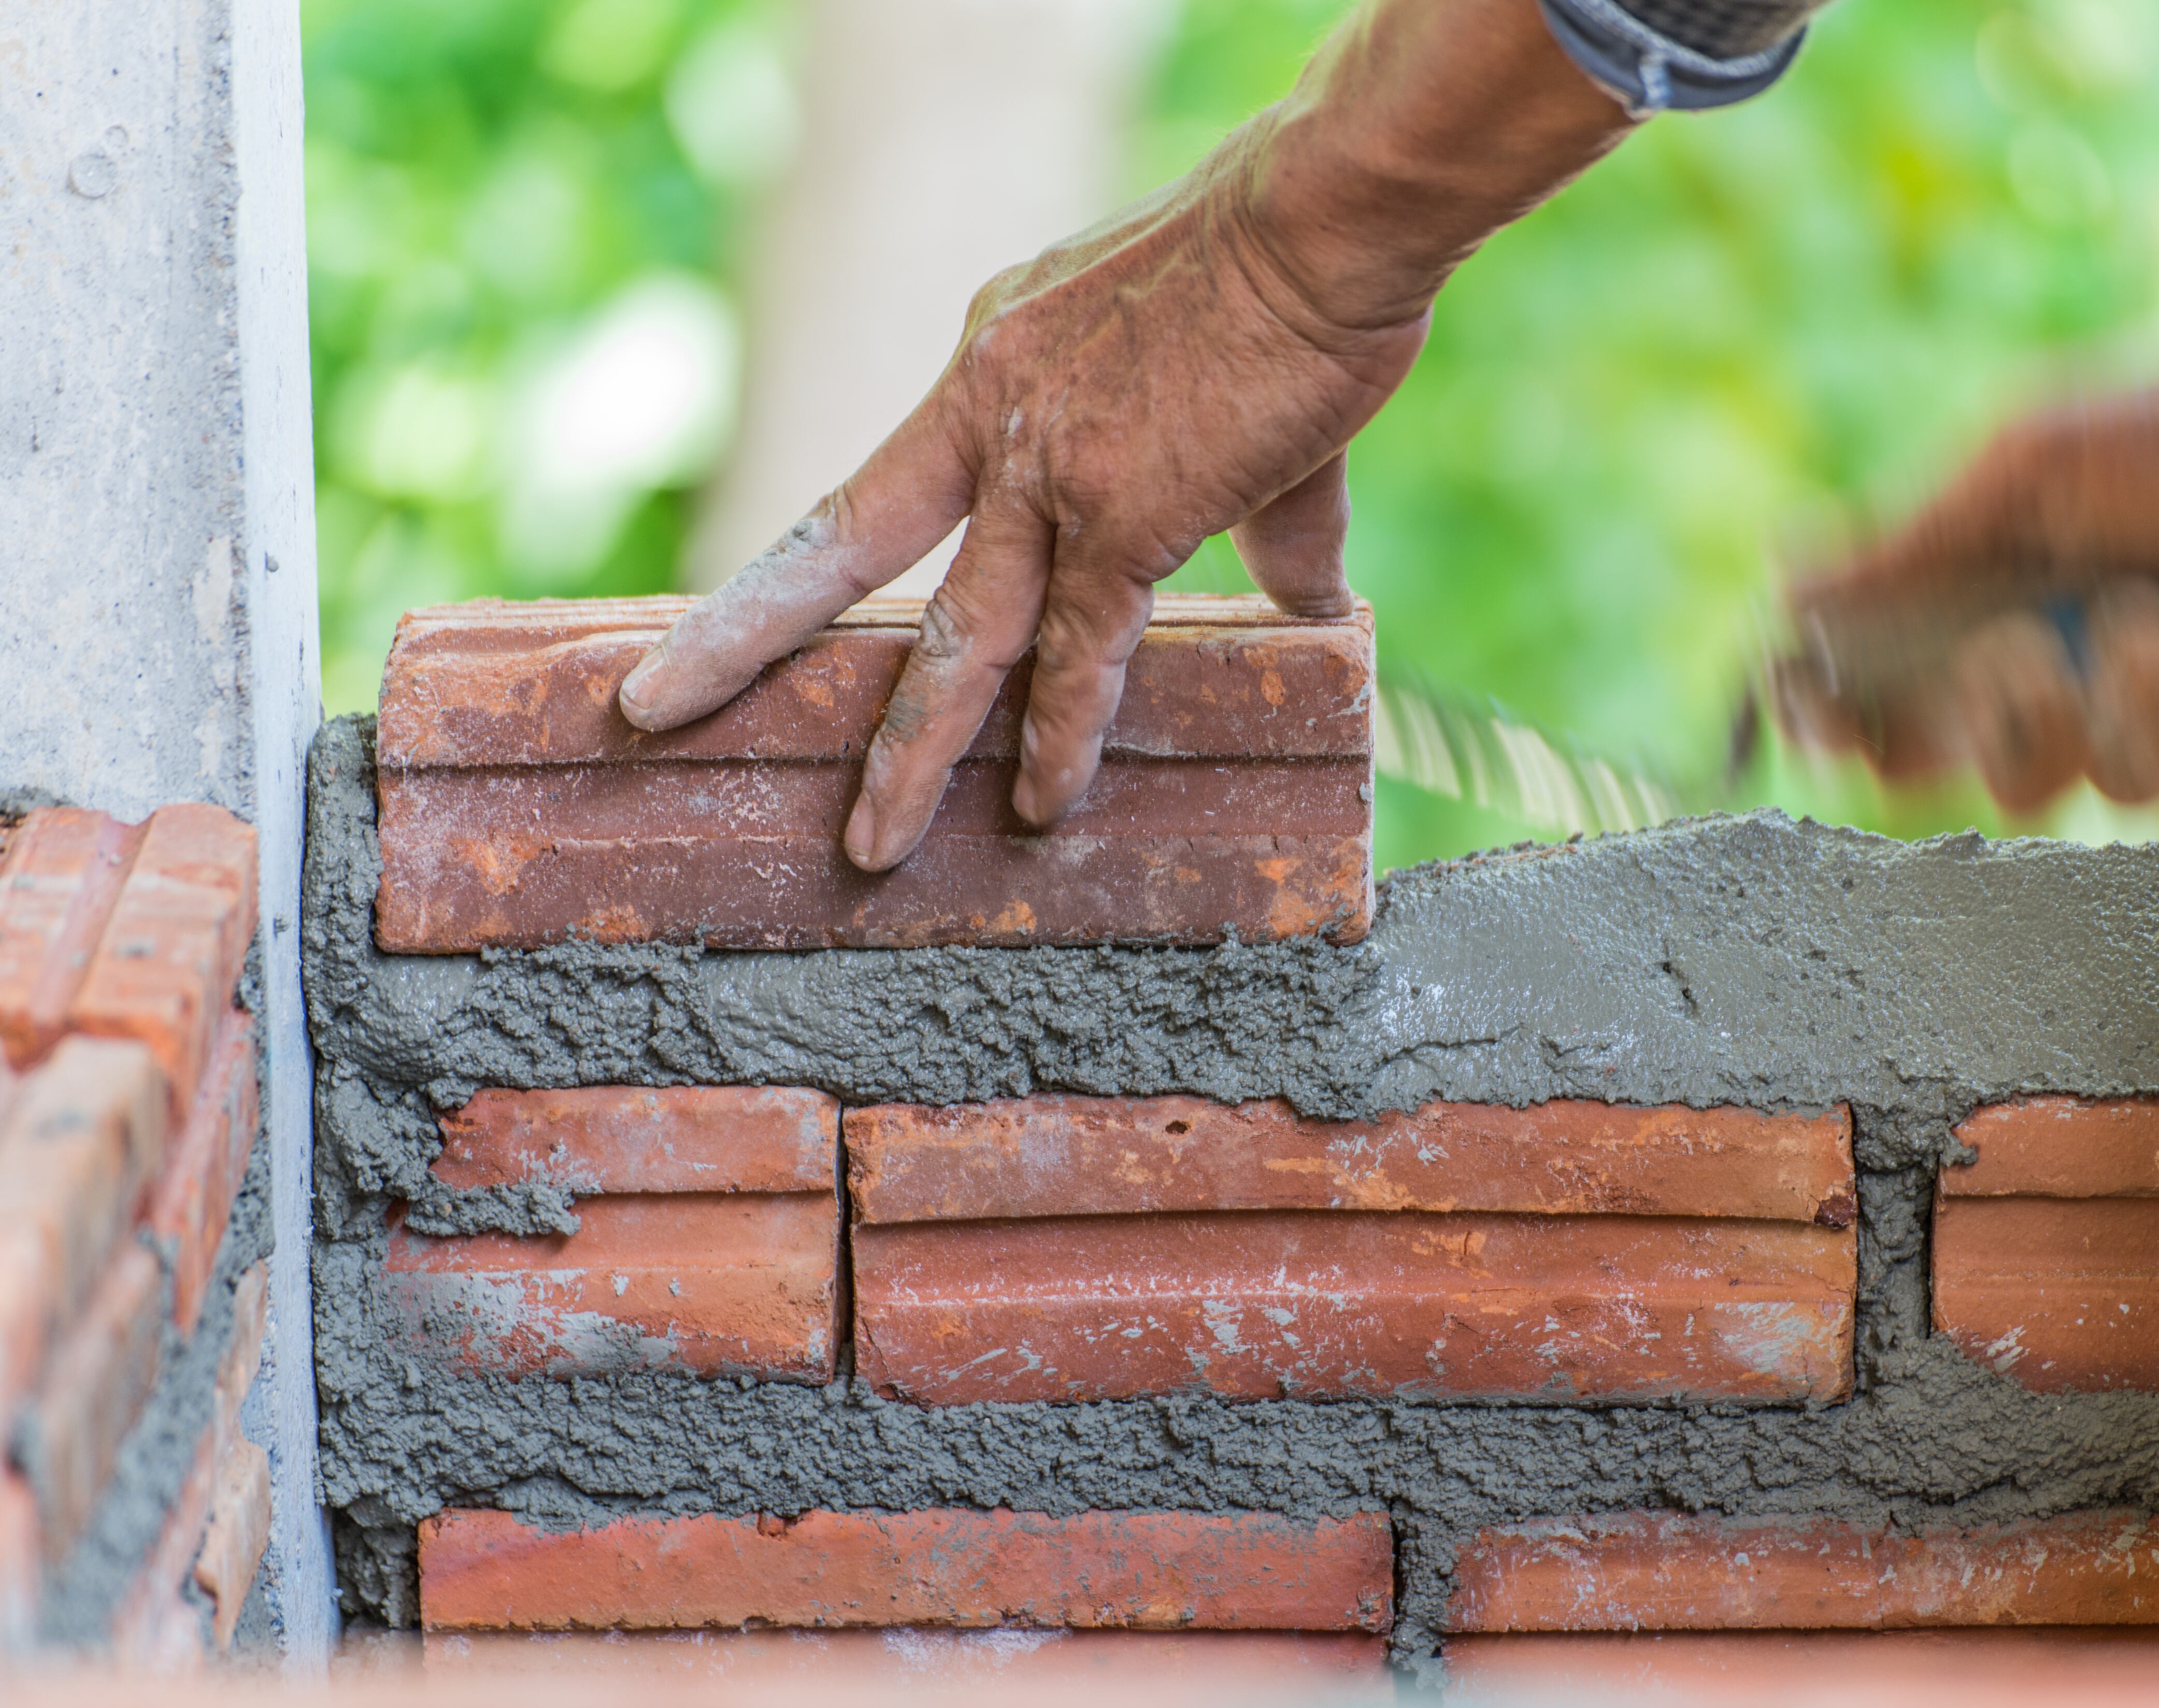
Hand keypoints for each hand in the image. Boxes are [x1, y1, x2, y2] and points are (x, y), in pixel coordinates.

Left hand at [617, 0, 1631, 870]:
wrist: (1322, 226)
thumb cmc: (1289, 278)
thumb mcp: (1218, 385)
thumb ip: (1254, 518)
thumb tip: (1304, 601)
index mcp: (994, 358)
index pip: (897, 483)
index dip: (824, 561)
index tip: (772, 612)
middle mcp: (992, 410)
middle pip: (843, 546)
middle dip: (741, 640)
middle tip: (651, 708)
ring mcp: (1047, 469)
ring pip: (959, 638)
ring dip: (910, 752)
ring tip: (869, 845)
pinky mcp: (1124, 516)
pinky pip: (1082, 655)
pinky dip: (1064, 736)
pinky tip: (1046, 803)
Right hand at [1780, 314, 2158, 809]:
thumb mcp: (2023, 465)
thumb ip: (1908, 539)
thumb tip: (1784, 576)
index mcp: (1954, 599)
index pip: (1852, 686)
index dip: (1820, 715)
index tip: (1819, 711)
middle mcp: (2011, 666)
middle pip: (1917, 765)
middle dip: (1956, 723)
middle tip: (2016, 652)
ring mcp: (2093, 710)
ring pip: (2023, 787)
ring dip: (2081, 706)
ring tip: (2144, 618)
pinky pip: (2132, 784)